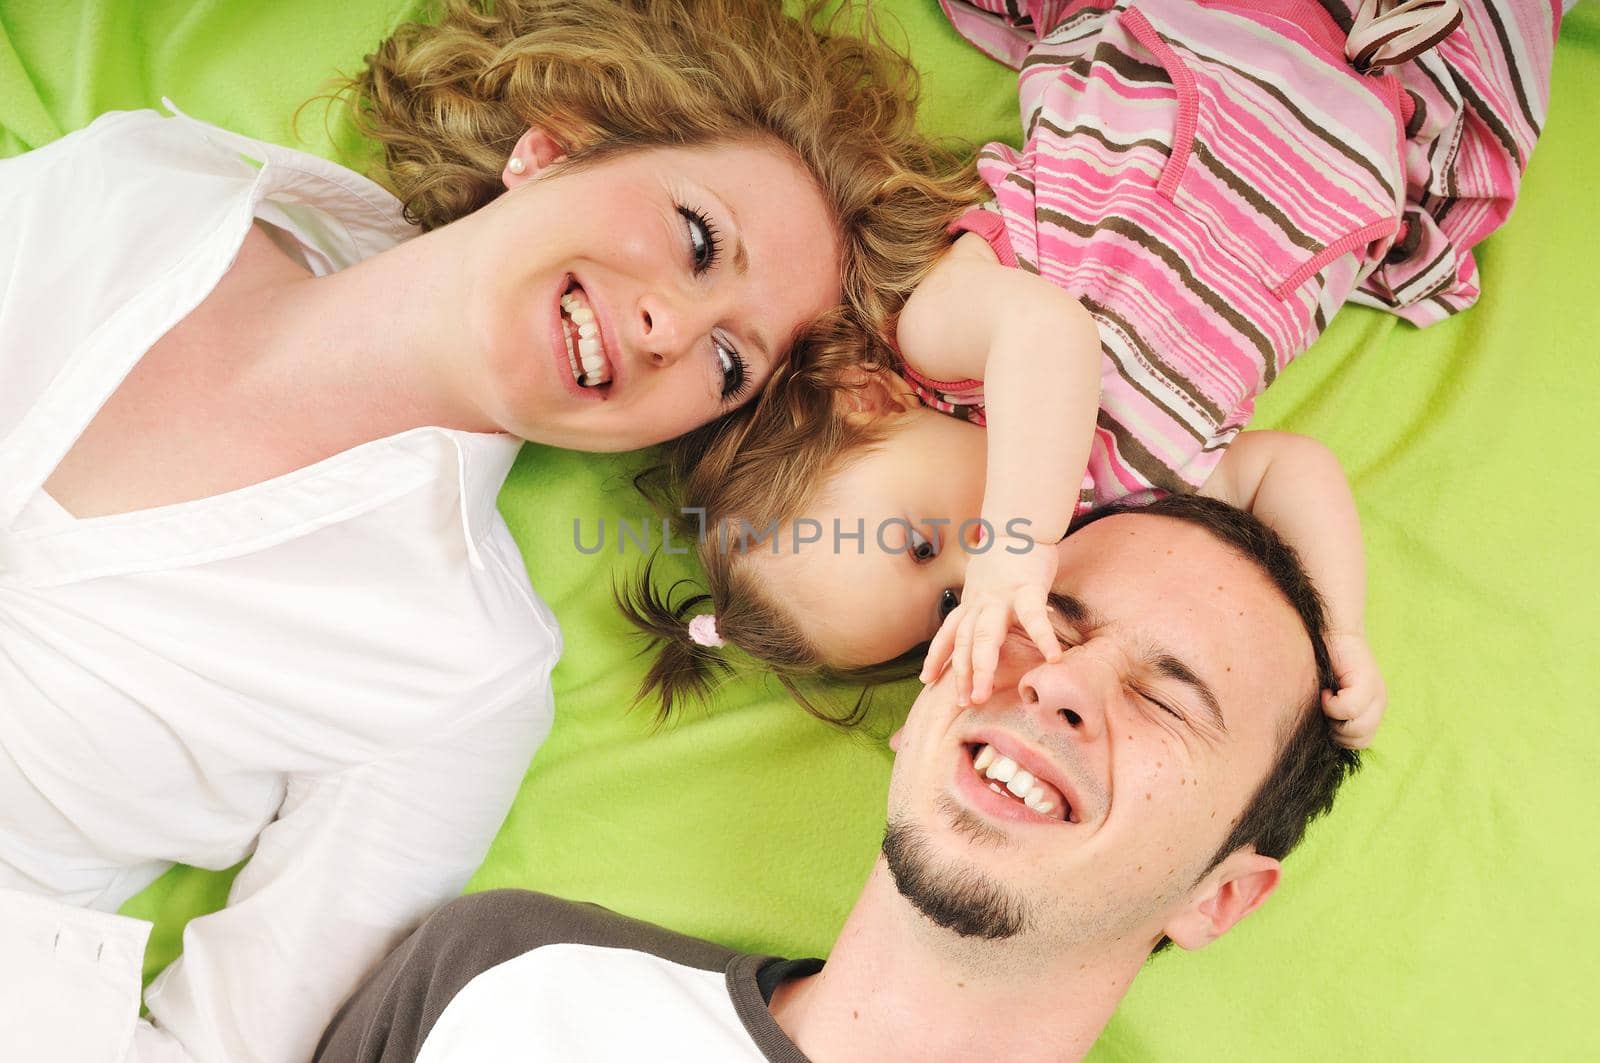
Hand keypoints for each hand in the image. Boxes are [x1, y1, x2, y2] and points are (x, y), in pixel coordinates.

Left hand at [920, 540, 1060, 704]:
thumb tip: (980, 630)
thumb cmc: (1005, 558)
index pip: (949, 634)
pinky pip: (1034, 616)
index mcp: (971, 604)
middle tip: (961, 704)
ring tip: (981, 695)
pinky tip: (1053, 658)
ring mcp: (1001, 597)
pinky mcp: (1027, 588)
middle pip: (965, 642)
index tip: (926, 681)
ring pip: (986, 635)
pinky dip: (1043, 637)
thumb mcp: (984, 586)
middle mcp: (980, 604)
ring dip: (981, 666)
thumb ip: (982, 608)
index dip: (936, 657)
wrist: (1020, 524)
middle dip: (960, 674)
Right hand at [1322, 630, 1385, 748]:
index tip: (1326, 714)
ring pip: (1356, 728)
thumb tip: (1326, 735)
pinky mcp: (1366, 683)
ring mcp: (1376, 693)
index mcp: (1373, 709)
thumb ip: (1335, 716)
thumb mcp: (1330, 697)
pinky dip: (1330, 704)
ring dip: (1333, 717)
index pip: (1361, 742)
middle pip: (1360, 739)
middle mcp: (1379, 703)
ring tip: (1326, 697)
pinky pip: (1348, 709)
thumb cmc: (1322, 663)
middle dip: (1335, 730)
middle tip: (1324, 707)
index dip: (1339, 736)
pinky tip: (1326, 689)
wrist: (1331, 629)